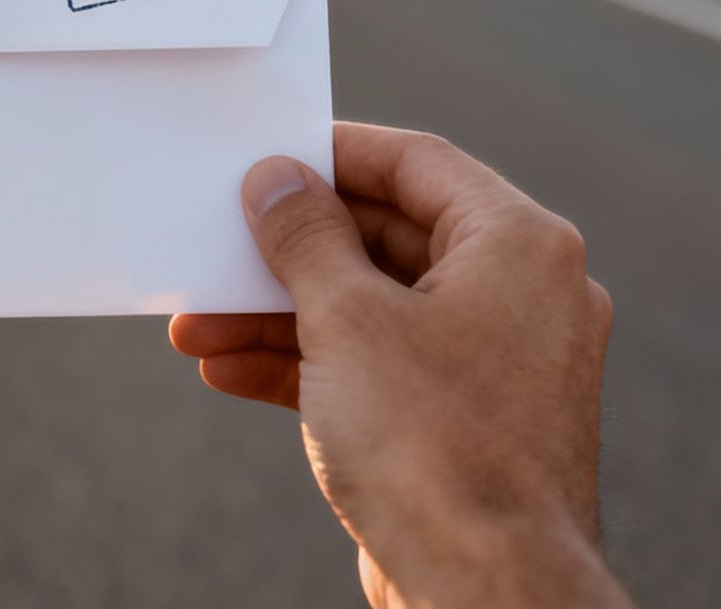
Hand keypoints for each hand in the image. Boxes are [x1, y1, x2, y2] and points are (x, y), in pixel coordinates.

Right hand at [170, 123, 629, 608]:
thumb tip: (276, 181)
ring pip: (375, 312)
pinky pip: (382, 369)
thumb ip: (303, 236)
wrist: (484, 590)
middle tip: (216, 248)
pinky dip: (311, 366)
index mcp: (519, 246)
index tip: (268, 156)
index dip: (334, 154)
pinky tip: (231, 373)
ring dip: (281, 317)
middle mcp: (522, 296)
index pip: (418, 164)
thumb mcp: (346, 318)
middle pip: (387, 240)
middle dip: (288, 254)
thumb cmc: (434, 446)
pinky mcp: (468, 425)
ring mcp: (498, 365)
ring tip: (198, 327)